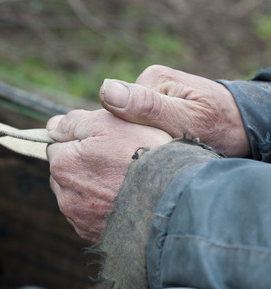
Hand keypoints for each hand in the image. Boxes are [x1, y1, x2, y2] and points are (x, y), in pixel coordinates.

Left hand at [47, 109, 171, 242]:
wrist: (173, 200)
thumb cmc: (142, 156)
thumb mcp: (108, 123)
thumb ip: (74, 122)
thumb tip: (52, 126)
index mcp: (63, 164)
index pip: (56, 146)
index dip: (78, 140)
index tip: (100, 142)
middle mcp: (64, 195)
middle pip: (65, 172)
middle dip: (81, 165)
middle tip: (112, 161)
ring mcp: (79, 218)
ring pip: (76, 195)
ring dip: (90, 187)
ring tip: (121, 182)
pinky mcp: (94, 235)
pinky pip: (90, 216)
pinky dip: (101, 208)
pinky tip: (122, 201)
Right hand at [100, 65, 249, 156]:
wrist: (241, 125)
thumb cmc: (220, 125)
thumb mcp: (185, 120)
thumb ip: (146, 107)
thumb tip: (105, 90)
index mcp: (151, 79)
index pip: (116, 112)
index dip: (126, 135)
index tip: (149, 148)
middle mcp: (147, 82)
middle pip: (121, 118)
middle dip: (136, 138)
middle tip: (161, 150)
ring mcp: (150, 93)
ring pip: (128, 125)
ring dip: (142, 140)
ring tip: (166, 146)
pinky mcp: (154, 105)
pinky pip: (138, 127)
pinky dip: (148, 139)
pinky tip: (164, 143)